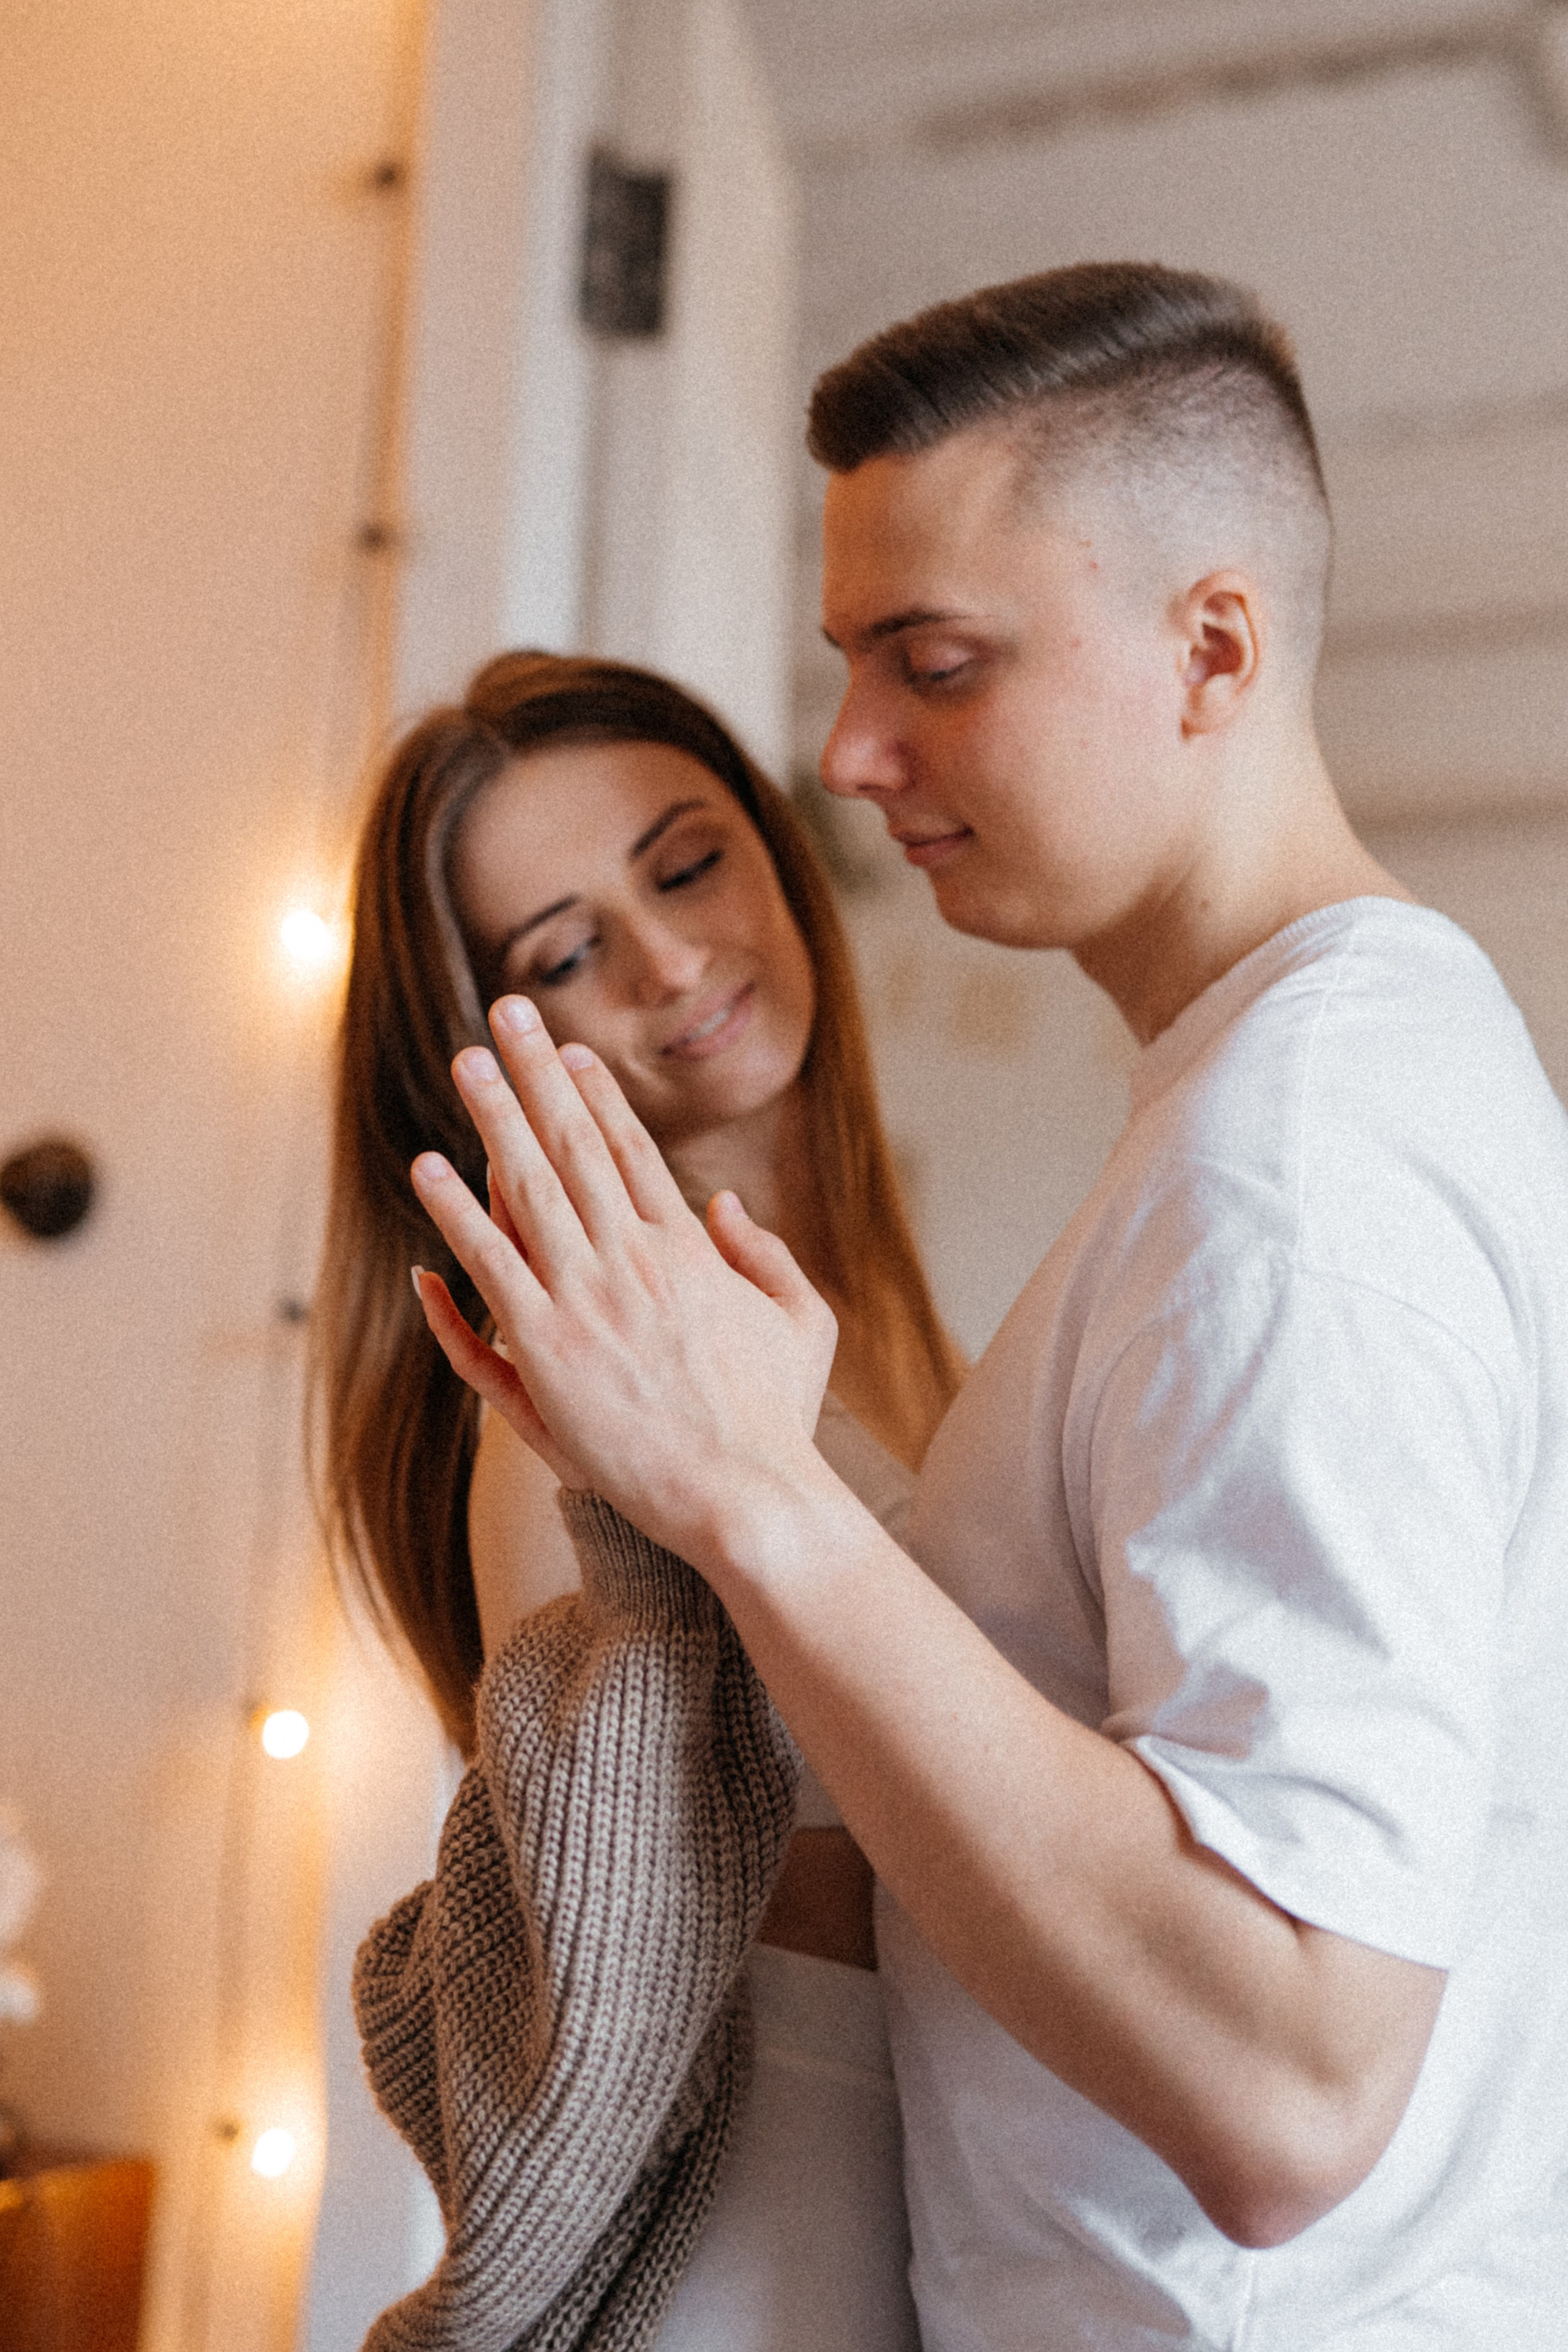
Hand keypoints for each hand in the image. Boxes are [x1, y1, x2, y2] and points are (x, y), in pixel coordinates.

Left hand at [410, 995, 838, 1562]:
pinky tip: (427, 1166)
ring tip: (466, 1061)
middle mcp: (635, 1258)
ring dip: (494, 1117)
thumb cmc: (778, 1420)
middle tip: (507, 1014)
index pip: (632, 1150)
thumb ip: (764, 1256)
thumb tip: (722, 1202)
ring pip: (528, 1188)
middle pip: (575, 1146)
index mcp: (691, 1249)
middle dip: (539, 1074)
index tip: (567, 1050)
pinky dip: (456, 1213)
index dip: (594, 1094)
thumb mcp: (803, 1324)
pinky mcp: (548, 1348)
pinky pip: (490, 1265)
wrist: (748, 1495)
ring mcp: (588, 1300)